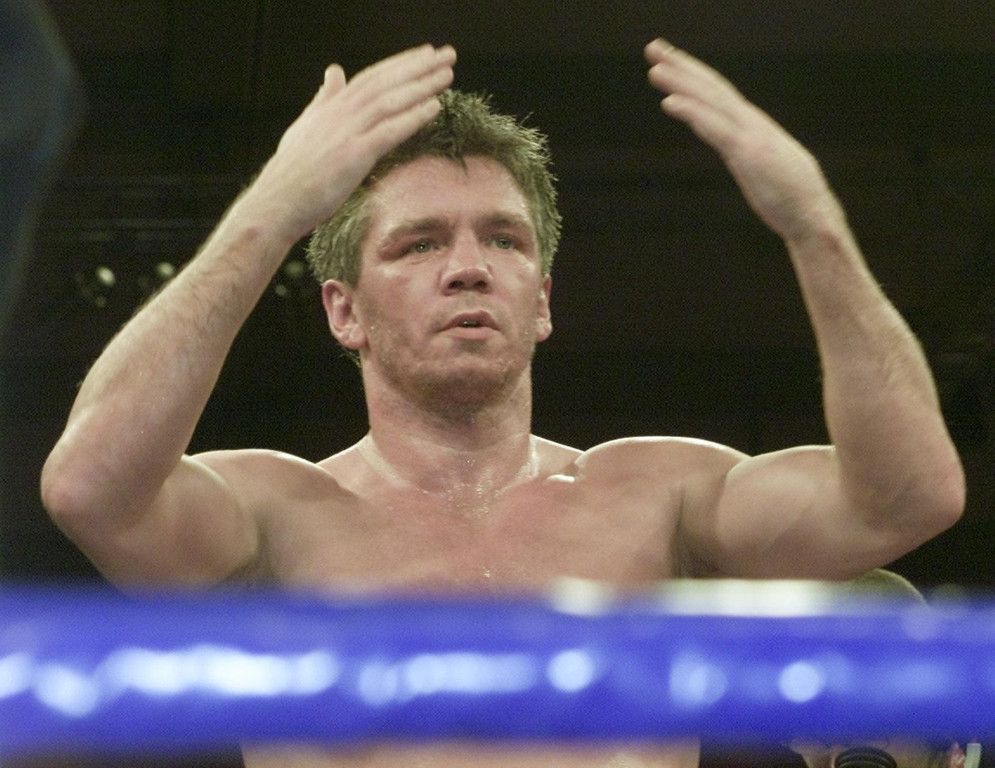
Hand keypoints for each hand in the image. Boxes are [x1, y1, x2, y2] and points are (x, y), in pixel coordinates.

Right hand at [245, 44, 455, 243]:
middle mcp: (340, 113)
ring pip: (389, 101)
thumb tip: (333, 71)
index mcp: (331, 107)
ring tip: (447, 75)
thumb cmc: (292, 173)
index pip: (371, 77)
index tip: (425, 54)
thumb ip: (324, 99)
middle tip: (447, 54)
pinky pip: (388, 131)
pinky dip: (412, 117)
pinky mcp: (353, 155)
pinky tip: (434, 107)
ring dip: (421, 86)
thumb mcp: (307, 127)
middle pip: (385, 82)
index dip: (400, 64)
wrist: (277, 202)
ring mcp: (346, 133)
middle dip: (418, 67)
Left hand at [645, 38, 839, 242]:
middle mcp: (750, 122)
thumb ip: (747, 150)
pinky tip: (669, 102)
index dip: (692, 74)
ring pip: (710, 101)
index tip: (668, 60)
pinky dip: (692, 112)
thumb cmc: (790, 195)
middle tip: (652, 48)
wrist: (812, 216)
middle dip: (681, 66)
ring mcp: (750, 135)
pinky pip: (715, 129)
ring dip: (680, 83)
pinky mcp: (748, 155)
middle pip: (710, 87)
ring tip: (654, 68)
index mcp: (752, 125)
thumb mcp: (764, 165)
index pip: (718, 92)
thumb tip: (740, 147)